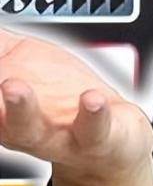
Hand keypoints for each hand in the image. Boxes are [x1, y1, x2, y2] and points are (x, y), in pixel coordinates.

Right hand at [0, 27, 152, 185]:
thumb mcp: (27, 67)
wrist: (109, 137)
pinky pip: (91, 128)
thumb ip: (4, 47)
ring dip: (19, 108)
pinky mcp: (94, 138)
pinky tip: (91, 98)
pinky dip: (92, 114)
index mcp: (1, 111)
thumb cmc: (62, 100)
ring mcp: (56, 136)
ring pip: (29, 127)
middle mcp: (21, 127)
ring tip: (13, 87)